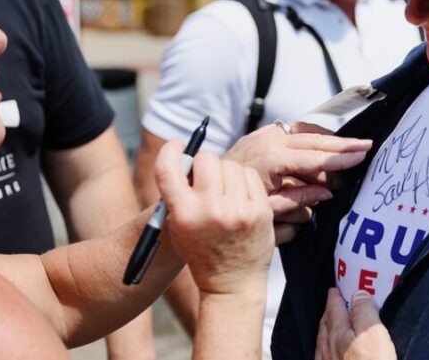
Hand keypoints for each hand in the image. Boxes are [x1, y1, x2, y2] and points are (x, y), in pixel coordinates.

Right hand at [155, 140, 273, 296]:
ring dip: (225, 172)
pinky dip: (243, 180)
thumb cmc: (201, 251)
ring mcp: (238, 210)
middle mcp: (210, 210)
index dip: (170, 150)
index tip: (177, 144)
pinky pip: (249, 175)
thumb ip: (179, 192)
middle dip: (204, 163)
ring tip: (224, 191)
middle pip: (205, 159)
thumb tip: (188, 154)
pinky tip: (239, 196)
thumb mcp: (179, 225)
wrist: (232, 284)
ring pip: (230, 164)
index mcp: (183, 214)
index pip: (168, 168)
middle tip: (205, 177)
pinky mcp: (260, 211)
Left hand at [223, 122, 371, 242]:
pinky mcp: (261, 135)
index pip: (313, 158)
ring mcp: (263, 135)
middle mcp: (267, 141)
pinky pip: (293, 133)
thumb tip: (327, 192)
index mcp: (269, 159)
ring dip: (327, 143)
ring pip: (304, 133)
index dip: (339, 159)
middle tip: (366, 145)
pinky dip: (311, 139)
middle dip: (341, 145)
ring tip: (350, 151)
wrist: (201, 188)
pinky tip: (325, 147)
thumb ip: (298, 199)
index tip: (361, 155)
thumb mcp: (267, 210)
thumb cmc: (232, 206)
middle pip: (313, 140)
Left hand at [316, 289, 395, 359]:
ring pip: (323, 339)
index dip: (336, 296)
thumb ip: (365, 312)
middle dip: (330, 310)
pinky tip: (330, 350)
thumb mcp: (373, 334)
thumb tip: (360, 295)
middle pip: (326, 322)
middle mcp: (329, 346)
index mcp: (338, 332)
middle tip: (334, 303)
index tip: (336, 289)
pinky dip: (325, 346)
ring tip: (331, 323)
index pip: (335, 307)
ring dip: (327, 328)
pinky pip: (322, 354)